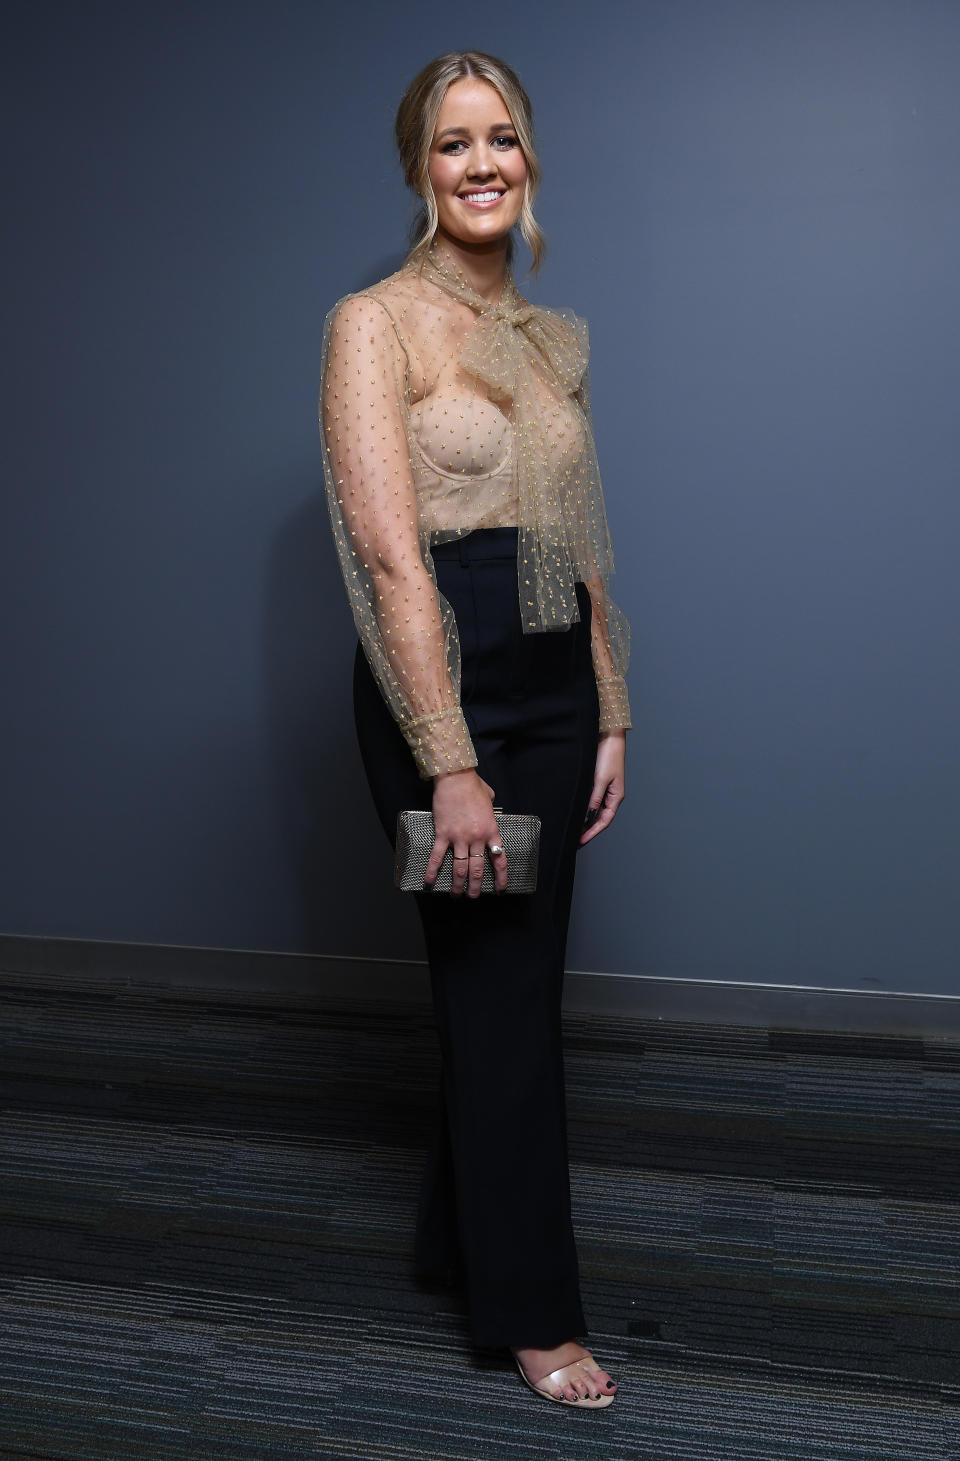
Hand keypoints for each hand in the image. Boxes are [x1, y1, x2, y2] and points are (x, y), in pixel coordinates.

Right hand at [427, 769, 507, 896]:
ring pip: (459, 868)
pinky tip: (429, 881)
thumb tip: (491, 809)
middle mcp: (477, 837)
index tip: (500, 889)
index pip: (499, 859)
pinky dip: (433, 871)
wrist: (455, 777)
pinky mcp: (443, 834)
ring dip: (458, 884)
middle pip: (477, 869)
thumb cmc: (473, 785)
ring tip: (456, 894)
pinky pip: (438, 857)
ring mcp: (459, 837)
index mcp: (491, 830)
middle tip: (473, 896)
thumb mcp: (490, 799)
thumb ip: (491, 810)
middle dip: (475, 887)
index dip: (500, 877)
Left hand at [580, 730, 625, 846]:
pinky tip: (575, 809)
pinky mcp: (597, 781)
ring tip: (573, 827)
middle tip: (574, 839)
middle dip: (588, 829)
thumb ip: (594, 798)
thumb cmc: (608, 756)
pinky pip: (591, 799)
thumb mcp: (599, 779)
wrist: (608, 736)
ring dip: (585, 818)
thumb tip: (587, 815)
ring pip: (594, 809)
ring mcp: (604, 788)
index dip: (592, 832)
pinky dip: (584, 806)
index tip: (581, 841)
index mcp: (616, 797)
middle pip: (599, 817)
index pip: (604, 821)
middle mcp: (611, 795)